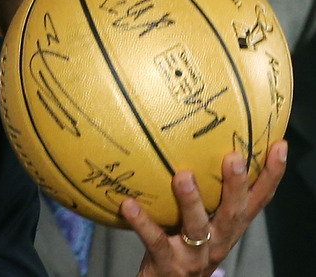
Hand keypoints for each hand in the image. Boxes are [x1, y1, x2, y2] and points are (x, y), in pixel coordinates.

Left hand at [120, 140, 287, 276]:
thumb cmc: (186, 246)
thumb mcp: (206, 223)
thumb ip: (209, 196)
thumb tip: (200, 148)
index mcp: (230, 228)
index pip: (258, 200)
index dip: (271, 175)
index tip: (279, 147)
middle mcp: (218, 240)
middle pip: (233, 212)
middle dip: (236, 185)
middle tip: (234, 157)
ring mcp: (194, 254)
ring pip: (197, 227)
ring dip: (191, 201)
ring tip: (183, 176)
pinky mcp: (168, 262)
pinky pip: (155, 239)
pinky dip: (142, 222)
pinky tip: (129, 204)